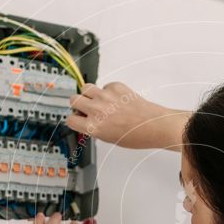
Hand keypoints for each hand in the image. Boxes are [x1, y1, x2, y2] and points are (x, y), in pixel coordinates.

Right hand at [66, 81, 189, 149]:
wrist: (153, 125)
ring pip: (85, 88)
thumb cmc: (136, 135)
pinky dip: (108, 91)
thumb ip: (95, 128)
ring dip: (89, 94)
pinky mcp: (115, 87)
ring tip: (98, 100)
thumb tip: (88, 121)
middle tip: (86, 107)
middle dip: (78, 104)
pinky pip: (104, 85)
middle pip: (73, 100)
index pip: (70, 120)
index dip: (75, 119)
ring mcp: (104, 96)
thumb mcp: (109, 138)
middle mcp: (96, 110)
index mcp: (93, 127)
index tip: (78, 119)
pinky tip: (117, 99)